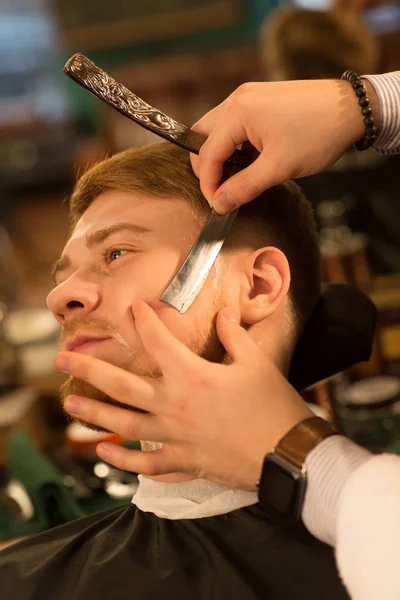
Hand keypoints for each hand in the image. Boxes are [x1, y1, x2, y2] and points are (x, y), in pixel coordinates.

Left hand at [55, 301, 311, 490]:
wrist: (286, 452)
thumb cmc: (273, 405)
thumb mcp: (255, 362)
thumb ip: (233, 336)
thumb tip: (222, 315)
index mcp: (192, 376)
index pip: (158, 341)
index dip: (144, 320)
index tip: (132, 308)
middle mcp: (174, 405)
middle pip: (121, 385)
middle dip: (88, 370)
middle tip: (60, 360)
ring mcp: (174, 436)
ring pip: (123, 425)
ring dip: (93, 415)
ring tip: (69, 406)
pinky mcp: (182, 461)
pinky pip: (145, 463)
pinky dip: (122, 460)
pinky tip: (104, 453)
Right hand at [191, 79, 379, 213]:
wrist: (353, 109)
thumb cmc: (318, 134)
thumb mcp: (279, 168)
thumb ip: (244, 187)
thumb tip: (219, 204)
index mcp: (238, 112)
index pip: (206, 153)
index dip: (208, 183)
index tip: (218, 205)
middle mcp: (238, 98)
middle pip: (203, 136)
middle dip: (208, 166)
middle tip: (221, 190)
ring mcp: (249, 95)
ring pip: (217, 129)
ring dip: (221, 154)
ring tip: (237, 177)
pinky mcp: (260, 98)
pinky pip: (234, 123)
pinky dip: (234, 144)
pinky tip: (249, 160)